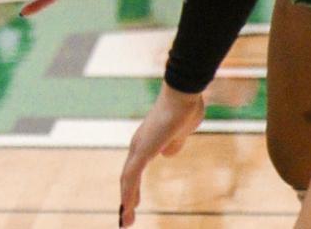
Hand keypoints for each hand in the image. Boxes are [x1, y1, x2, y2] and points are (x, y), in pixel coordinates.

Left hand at [119, 85, 205, 225]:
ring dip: (126, 202)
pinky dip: (128, 192)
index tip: (133, 205)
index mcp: (147, 144)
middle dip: (127, 200)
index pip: (135, 171)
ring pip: (127, 179)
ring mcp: (139, 147)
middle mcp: (138, 145)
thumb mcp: (180, 133)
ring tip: (126, 221)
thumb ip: (173, 144)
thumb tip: (167, 155)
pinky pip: (132, 175)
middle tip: (126, 220)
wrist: (184, 94)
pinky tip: (128, 206)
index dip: (133, 189)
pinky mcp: (143, 149)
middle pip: (128, 177)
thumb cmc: (184, 109)